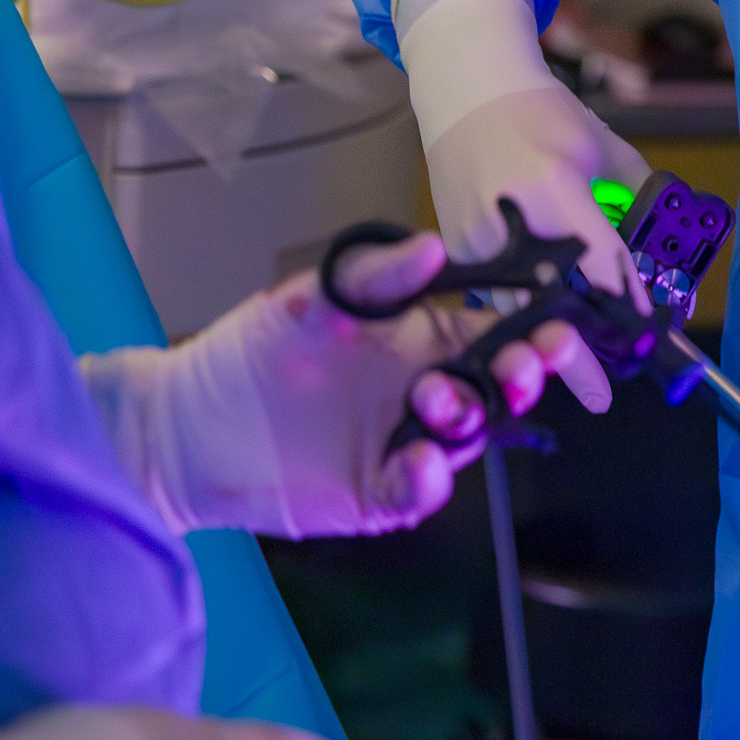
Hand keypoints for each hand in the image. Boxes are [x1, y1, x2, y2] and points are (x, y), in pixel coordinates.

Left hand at [82, 233, 595, 538]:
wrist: (185, 426)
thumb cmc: (252, 351)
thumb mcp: (312, 298)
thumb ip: (377, 276)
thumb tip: (437, 247)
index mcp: (423, 341)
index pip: (498, 334)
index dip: (534, 333)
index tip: (554, 330)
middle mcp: (425, 391)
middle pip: (499, 387)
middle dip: (524, 376)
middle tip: (523, 367)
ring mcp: (405, 442)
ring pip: (466, 436)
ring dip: (468, 417)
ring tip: (436, 402)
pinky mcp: (378, 491)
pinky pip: (419, 489)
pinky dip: (427, 479)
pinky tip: (417, 460)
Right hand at [425, 81, 653, 409]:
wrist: (469, 91)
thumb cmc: (544, 114)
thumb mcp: (605, 151)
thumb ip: (636, 201)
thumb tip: (664, 257)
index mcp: (553, 190)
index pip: (601, 266)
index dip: (627, 307)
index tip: (648, 341)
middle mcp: (509, 222)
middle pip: (549, 306)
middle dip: (574, 355)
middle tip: (601, 394)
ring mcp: (473, 240)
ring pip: (514, 311)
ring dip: (545, 341)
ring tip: (575, 370)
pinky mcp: (454, 248)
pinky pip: (492, 296)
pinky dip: (519, 317)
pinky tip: (542, 332)